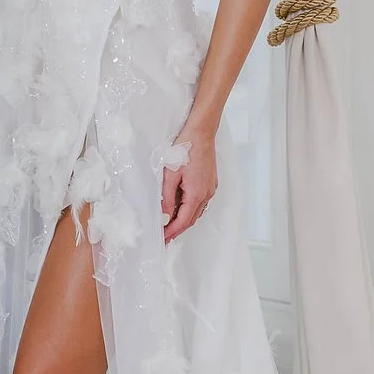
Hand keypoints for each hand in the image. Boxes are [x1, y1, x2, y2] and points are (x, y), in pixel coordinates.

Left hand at [162, 127, 217, 242]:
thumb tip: (165, 217)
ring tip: (169, 225)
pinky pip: (200, 202)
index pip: (183, 221)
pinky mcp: (210, 183)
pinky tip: (180, 208)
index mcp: (197, 194)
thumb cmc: (185, 149)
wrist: (201, 133)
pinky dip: (189, 209)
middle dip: (177, 229)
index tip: (162, 239)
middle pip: (191, 219)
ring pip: (196, 211)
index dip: (172, 232)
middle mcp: (206, 194)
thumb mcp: (170, 175)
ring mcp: (210, 189)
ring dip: (183, 219)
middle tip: (164, 236)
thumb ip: (167, 198)